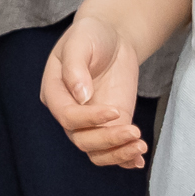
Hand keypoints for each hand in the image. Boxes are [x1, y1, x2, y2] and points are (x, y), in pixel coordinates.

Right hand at [40, 11, 145, 167]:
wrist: (112, 36)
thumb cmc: (91, 34)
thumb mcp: (80, 42)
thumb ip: (76, 67)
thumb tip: (81, 97)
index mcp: (55, 92)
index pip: (67, 116)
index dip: (90, 119)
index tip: (115, 111)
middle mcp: (69, 112)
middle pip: (82, 139)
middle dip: (108, 140)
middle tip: (134, 132)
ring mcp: (90, 122)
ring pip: (96, 151)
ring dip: (117, 154)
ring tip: (140, 146)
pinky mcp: (109, 124)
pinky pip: (112, 150)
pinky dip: (124, 159)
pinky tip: (138, 160)